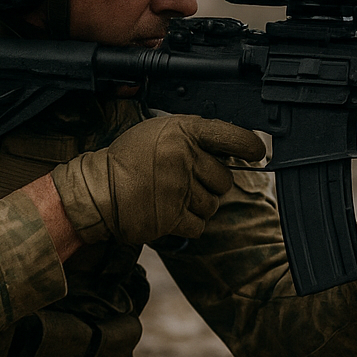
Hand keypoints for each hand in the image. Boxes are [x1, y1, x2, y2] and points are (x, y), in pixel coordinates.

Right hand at [52, 115, 265, 245]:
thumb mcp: (159, 133)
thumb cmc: (130, 161)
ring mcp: (177, 187)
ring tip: (173, 197)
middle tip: (186, 182)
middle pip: (224, 179)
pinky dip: (188, 224)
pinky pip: (199, 225)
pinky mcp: (171, 216)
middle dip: (211, 184)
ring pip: (213, 204)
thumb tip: (232, 152)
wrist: (98, 191)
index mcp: (181, 130)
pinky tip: (170, 212)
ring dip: (199, 206)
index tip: (258, 152)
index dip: (247, 145)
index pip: (227, 135)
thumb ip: (193, 138)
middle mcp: (182, 156)